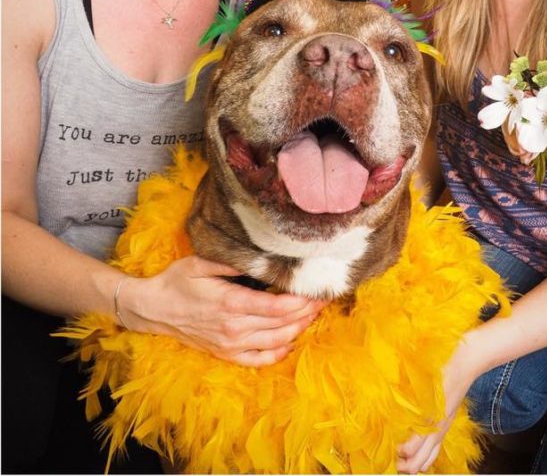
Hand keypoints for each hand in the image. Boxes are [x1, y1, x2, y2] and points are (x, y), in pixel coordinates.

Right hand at [117, 256, 325, 366]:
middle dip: (309, 311)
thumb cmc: (177, 281)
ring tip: (315, 313)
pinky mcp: (226, 354)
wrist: (153, 309)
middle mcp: (234, 328)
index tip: (319, 287)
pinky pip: (260, 360)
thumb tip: (263, 255)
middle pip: (284, 324)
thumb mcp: (202, 261)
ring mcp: (231, 345)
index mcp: (231, 303)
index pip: (279, 306)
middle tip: (325, 296)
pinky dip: (280, 352)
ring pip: (277, 342)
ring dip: (300, 329)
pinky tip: (292, 340)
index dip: (304, 300)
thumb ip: (233, 260)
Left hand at [397, 338, 477, 472]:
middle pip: (421, 461)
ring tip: (403, 461)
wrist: (466, 363)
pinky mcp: (447, 422)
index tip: (389, 447)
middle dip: (406, 466)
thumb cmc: (443, 367)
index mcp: (431, 418)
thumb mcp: (422, 379)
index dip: (399, 453)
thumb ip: (407, 391)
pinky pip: (436, 447)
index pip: (412, 448)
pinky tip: (417, 450)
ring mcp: (444, 427)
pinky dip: (426, 455)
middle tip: (394, 463)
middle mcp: (438, 428)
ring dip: (417, 463)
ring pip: (430, 457)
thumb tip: (386, 393)